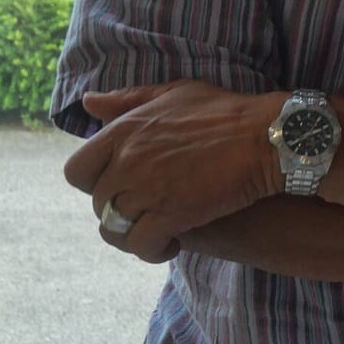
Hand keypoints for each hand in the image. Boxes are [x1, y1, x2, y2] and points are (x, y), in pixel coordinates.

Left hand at [66, 80, 283, 256]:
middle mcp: (128, 161)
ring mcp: (148, 189)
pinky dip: (152, 250)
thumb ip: (129, 100)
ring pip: (116, 228)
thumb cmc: (227, 112)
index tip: (117, 187)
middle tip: (147, 210)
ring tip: (155, 233)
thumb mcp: (175, 93)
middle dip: (119, 211)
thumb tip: (89, 104)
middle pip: (98, 203)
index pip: (76, 170)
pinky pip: (142, 244)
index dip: (92, 184)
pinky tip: (170, 245)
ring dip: (133, 234)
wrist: (267, 137)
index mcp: (124, 131)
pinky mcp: (173, 214)